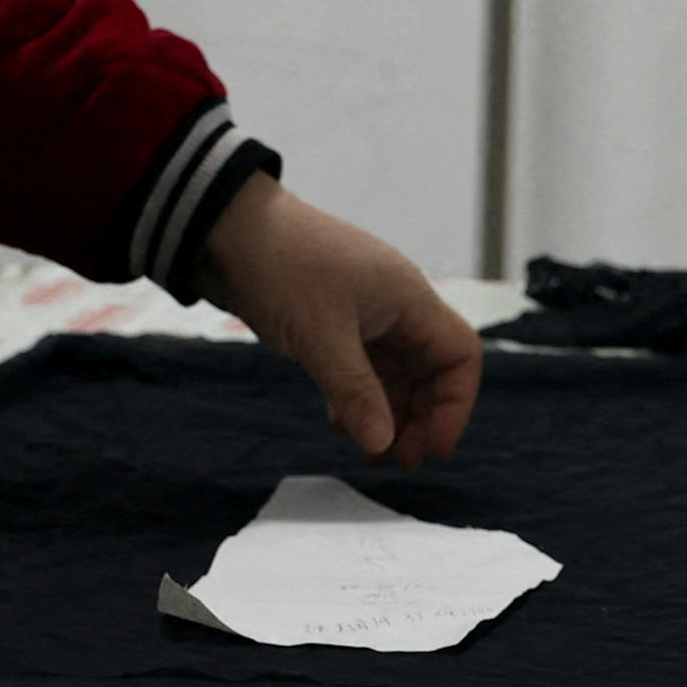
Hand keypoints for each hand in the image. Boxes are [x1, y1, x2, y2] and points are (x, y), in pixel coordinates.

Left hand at [197, 176, 483, 468]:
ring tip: (370, 452)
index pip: (460, 356)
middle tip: (398, 461)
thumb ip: (355, 393)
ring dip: (387, 413)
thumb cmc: (281, 266)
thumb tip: (382, 444)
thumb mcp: (320, 336)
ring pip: (395, 372)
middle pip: (430, 370)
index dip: (455, 406)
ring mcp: (365, 312)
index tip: (432, 448)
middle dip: (420, 417)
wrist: (226, 226)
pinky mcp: (334, 320)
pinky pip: (362, 366)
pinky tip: (340, 423)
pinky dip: (358, 397)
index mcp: (409, 299)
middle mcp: (395, 305)